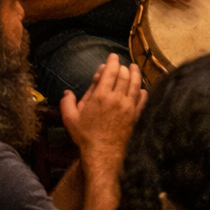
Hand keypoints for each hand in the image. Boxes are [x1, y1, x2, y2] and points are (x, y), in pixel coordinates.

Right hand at [59, 54, 146, 169]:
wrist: (103, 152)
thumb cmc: (85, 136)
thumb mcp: (70, 118)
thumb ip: (67, 102)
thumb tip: (67, 92)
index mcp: (100, 96)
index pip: (111, 71)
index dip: (113, 61)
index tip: (113, 56)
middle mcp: (117, 98)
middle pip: (125, 75)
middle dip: (123, 66)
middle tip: (121, 64)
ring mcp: (128, 106)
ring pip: (136, 83)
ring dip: (135, 73)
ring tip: (134, 67)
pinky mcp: (135, 115)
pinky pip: (143, 98)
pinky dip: (143, 90)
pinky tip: (141, 88)